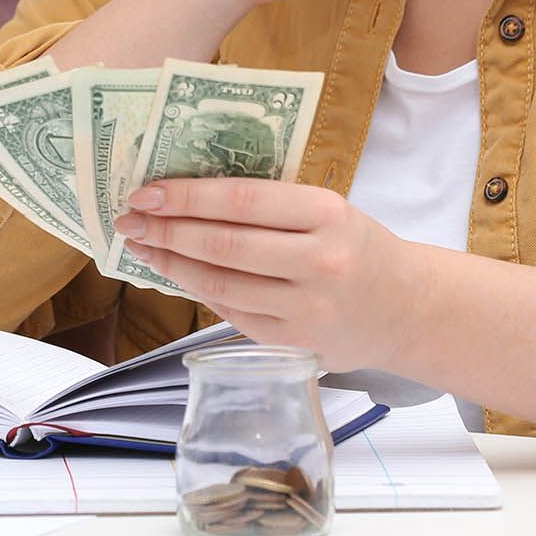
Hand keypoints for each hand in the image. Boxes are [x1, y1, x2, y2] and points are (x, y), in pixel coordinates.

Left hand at [112, 179, 430, 372]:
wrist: (407, 309)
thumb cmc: (355, 247)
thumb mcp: (327, 211)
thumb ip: (269, 206)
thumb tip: (184, 195)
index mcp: (328, 215)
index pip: (241, 201)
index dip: (186, 197)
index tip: (145, 192)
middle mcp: (320, 262)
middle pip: (223, 245)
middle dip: (165, 231)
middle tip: (128, 220)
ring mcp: (307, 308)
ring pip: (219, 283)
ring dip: (171, 263)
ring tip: (142, 245)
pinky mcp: (293, 343)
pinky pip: (231, 312)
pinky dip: (196, 290)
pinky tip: (174, 273)